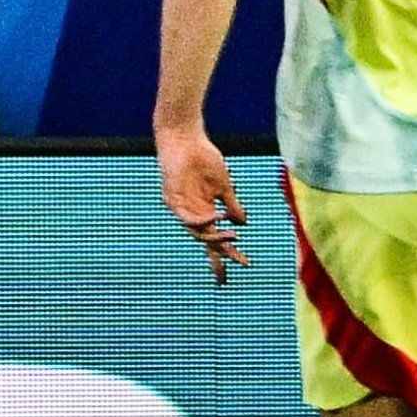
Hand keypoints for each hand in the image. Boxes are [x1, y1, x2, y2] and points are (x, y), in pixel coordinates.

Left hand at [159, 125, 248, 277]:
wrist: (185, 138)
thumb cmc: (203, 158)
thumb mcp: (223, 185)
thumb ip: (232, 205)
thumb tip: (244, 222)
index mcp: (205, 212)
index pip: (217, 237)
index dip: (228, 253)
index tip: (244, 265)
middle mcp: (192, 214)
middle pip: (206, 242)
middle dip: (217, 260)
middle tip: (225, 278)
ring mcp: (182, 208)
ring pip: (198, 232)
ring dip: (215, 238)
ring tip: (232, 239)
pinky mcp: (172, 199)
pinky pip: (188, 217)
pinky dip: (202, 220)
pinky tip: (215, 218)